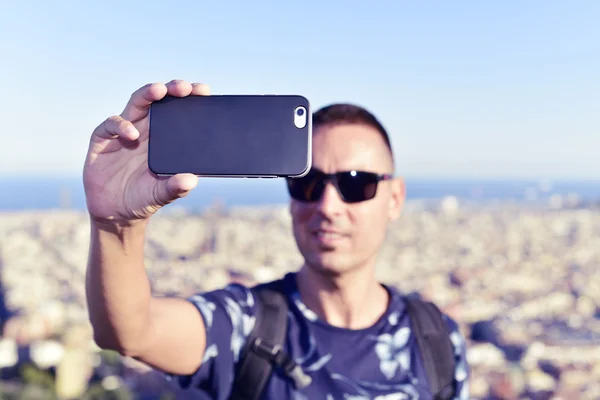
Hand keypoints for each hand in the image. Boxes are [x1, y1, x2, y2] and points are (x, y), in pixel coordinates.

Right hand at [83, 80, 209, 222]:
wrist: (116, 214)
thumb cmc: (144, 199)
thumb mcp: (161, 194)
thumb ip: (175, 188)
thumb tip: (191, 180)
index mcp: (164, 138)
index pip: (178, 111)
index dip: (190, 98)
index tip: (204, 91)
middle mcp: (145, 129)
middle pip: (158, 100)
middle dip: (171, 89)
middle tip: (184, 87)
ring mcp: (123, 132)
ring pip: (136, 103)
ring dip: (147, 95)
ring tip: (159, 91)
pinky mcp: (102, 139)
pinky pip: (111, 124)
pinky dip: (121, 125)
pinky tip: (132, 134)